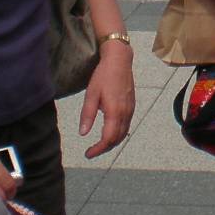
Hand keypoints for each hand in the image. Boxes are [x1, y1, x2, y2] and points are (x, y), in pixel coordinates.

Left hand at [79, 40, 135, 158]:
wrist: (119, 60)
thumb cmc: (103, 75)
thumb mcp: (91, 94)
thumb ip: (87, 115)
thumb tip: (83, 133)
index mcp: (115, 112)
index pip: (108, 139)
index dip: (98, 149)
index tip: (87, 154)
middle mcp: (125, 113)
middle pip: (117, 139)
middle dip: (104, 148)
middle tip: (91, 152)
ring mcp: (130, 110)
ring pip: (123, 134)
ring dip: (112, 142)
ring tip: (99, 145)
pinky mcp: (131, 106)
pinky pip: (126, 126)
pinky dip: (118, 134)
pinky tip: (109, 132)